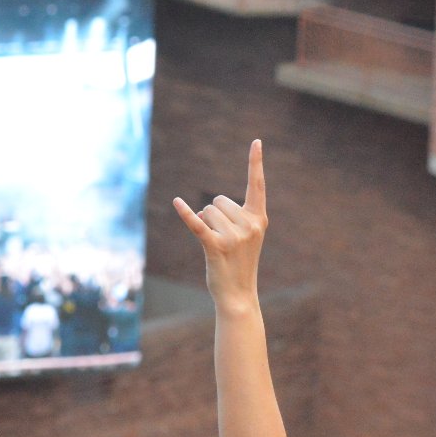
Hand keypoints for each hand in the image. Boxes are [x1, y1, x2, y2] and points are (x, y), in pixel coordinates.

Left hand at [173, 140, 268, 309]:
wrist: (239, 295)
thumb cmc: (239, 264)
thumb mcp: (243, 237)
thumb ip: (230, 218)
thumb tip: (202, 211)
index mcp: (259, 219)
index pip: (257, 185)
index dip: (255, 162)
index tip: (256, 141)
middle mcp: (250, 225)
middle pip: (218, 201)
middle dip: (213, 216)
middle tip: (223, 241)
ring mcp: (234, 237)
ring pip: (206, 212)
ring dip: (204, 225)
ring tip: (216, 247)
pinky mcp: (216, 247)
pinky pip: (197, 225)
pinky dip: (185, 214)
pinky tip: (176, 202)